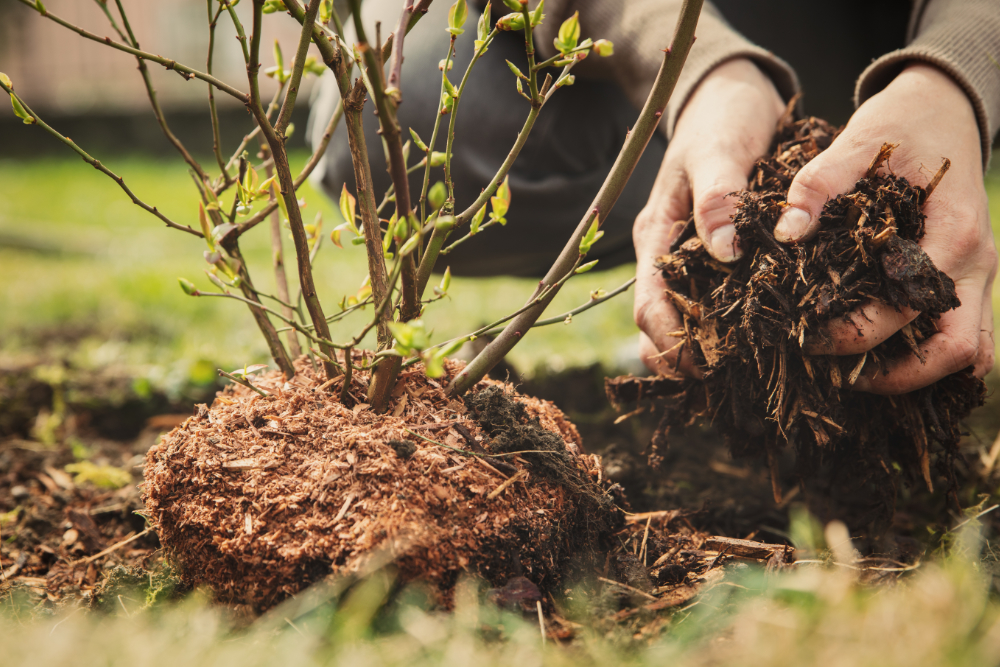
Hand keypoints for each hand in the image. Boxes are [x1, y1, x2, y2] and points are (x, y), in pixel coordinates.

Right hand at [634, 59, 784, 374]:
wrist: (730, 93)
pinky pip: (714, 300)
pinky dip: (727, 326)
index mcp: (657, 235)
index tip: (703, 368)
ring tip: (743, 374)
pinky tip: (758, 341)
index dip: (669, 343)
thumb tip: (724, 252)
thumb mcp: (720, 150)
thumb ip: (718, 198)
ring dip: (704, 349)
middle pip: (660, 324)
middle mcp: (668, 254)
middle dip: (683, 358)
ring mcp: (690, 256)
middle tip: (725, 384)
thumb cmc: (722, 118)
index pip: (649, 304)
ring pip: (685, 318)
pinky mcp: (716, 254)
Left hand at [773, 64, 996, 393]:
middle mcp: (976, 264)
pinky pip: (963, 337)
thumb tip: (787, 231)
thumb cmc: (903, 126)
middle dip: (896, 376)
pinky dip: (929, 358)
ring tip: (857, 376)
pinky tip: (879, 359)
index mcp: (954, 233)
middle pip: (957, 351)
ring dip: (919, 375)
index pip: (909, 309)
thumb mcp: (859, 141)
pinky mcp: (967, 280)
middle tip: (836, 376)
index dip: (858, 333)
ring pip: (969, 353)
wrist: (946, 109)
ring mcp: (979, 276)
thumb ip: (820, 183)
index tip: (808, 337)